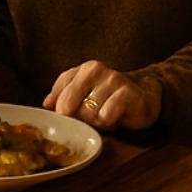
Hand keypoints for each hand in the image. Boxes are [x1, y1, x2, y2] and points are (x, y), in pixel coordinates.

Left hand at [43, 62, 161, 131]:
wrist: (144, 95)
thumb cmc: (109, 98)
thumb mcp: (83, 95)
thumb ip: (62, 96)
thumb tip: (46, 104)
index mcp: (81, 70)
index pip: (58, 94)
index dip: (61, 110)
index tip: (68, 116)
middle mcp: (95, 70)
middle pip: (68, 105)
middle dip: (77, 118)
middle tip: (89, 120)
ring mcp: (112, 79)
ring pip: (87, 113)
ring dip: (95, 122)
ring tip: (105, 117)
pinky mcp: (127, 93)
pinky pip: (106, 115)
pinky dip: (108, 122)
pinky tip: (115, 119)